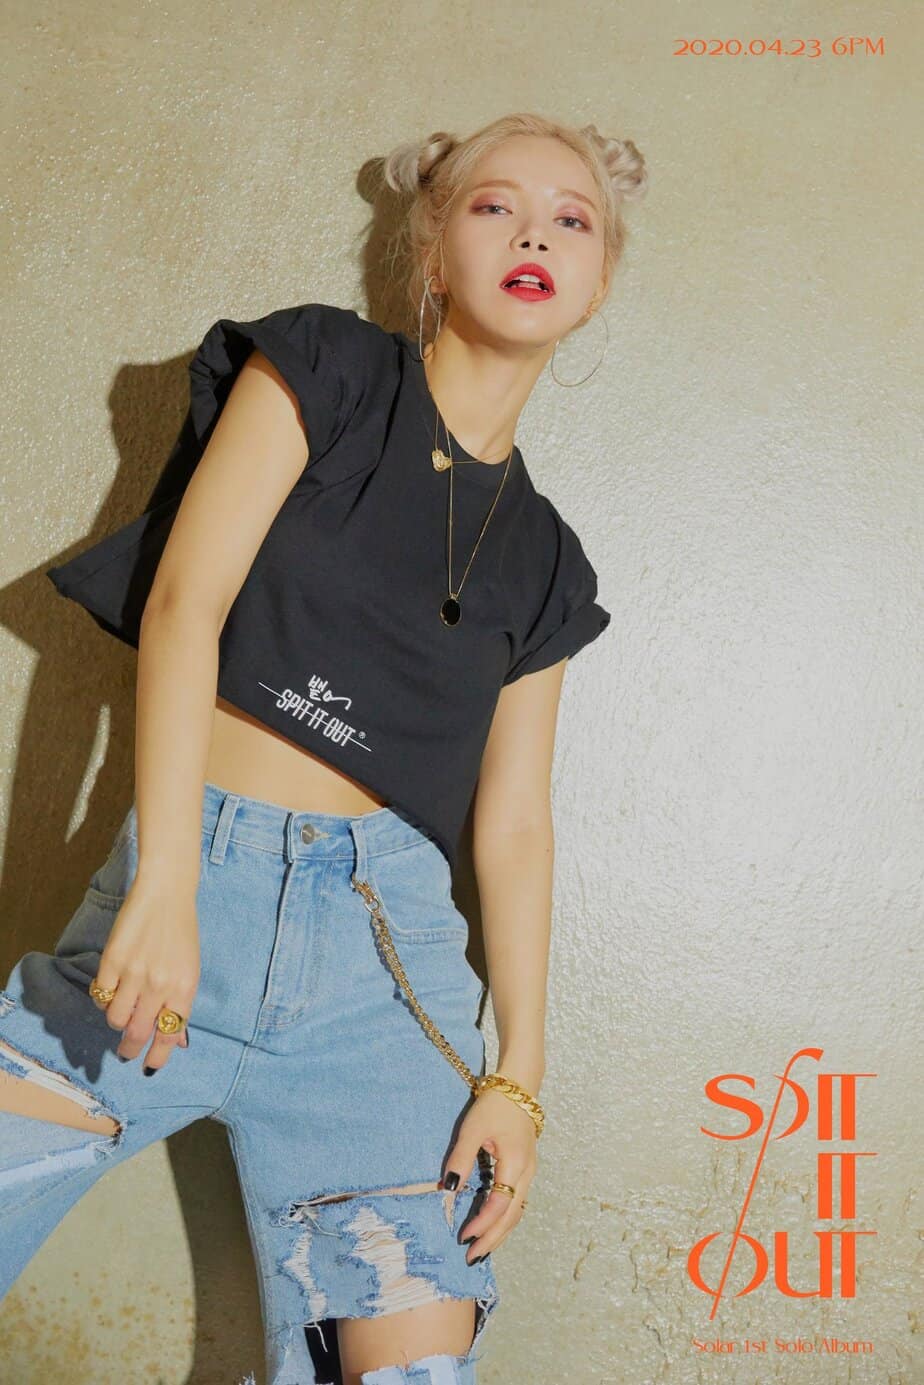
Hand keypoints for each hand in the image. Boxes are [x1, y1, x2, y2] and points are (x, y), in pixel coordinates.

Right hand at [91, 879, 199, 1071]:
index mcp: (185, 988)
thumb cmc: (181, 932)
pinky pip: (101, 995)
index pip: (170, 1035)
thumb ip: (180, 1003)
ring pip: (115, 1018)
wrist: (166, 893)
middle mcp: (160, 985)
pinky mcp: (112, 960)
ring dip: (116, 1020)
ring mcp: (134, 973)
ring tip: (121, 1008)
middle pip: (137, 1033)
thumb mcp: (190, 969)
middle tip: (126, 1052)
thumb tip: (176, 1040)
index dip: (157, 1057)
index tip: (148, 1067)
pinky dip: (104, 998)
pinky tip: (111, 988)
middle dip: (129, 1049)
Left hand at [440, 1088, 537, 1264]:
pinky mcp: (525, 1169)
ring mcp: (529, 1172)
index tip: (463, 1237)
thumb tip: (447, 1189)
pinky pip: (517, 1202)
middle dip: (493, 1239)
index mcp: (515, 1163)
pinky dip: (505, 1219)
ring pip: (517, 1212)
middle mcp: (526, 1173)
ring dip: (500, 1232)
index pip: (499, 1204)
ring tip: (482, 1249)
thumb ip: (460, 1158)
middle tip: (472, 1258)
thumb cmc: (495, 1106)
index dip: (482, 1224)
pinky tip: (492, 1227)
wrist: (519, 1087)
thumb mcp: (473, 1128)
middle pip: (512, 1216)